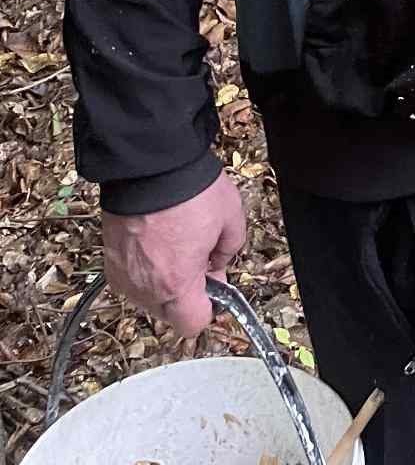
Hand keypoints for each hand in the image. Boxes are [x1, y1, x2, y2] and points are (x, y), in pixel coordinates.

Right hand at [102, 168, 245, 338]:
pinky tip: (155, 242)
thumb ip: (230, 249)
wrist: (149, 165)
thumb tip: (220, 263)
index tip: (214, 282)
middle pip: (170, 312)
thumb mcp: (230, 216)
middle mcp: (145, 287)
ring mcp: (124, 275)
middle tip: (197, 259)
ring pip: (149, 296)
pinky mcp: (110, 260)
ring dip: (163, 281)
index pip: (193, 323)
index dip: (209, 305)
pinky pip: (132, 278)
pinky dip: (144, 268)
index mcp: (176, 284)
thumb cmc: (189, 190)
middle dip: (186, 292)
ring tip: (174, 245)